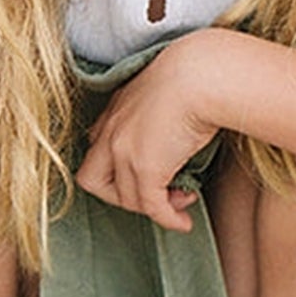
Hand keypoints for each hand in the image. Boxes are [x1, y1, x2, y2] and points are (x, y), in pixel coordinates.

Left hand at [75, 34, 222, 232]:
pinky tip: (183, 222)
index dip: (116, 167)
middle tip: (155, 192)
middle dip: (121, 194)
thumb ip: (158, 115)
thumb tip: (176, 138)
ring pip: (126, 199)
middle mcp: (110, 132)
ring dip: (155, 206)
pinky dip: (168, 220)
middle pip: (94, 180)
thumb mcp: (166, 92)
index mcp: (114, 109)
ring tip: (183, 198)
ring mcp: (123, 152)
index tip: (145, 169)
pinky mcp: (145, 169)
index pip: (97, 146)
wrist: (202, 75)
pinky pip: (152, 208)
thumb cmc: (196, 76)